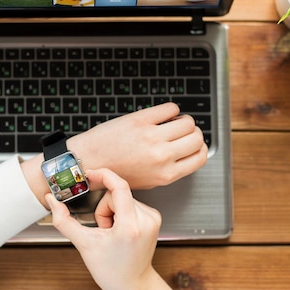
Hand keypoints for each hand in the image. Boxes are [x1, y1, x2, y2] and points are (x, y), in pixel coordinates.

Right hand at [46, 168, 192, 289]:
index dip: (103, 175)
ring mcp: (152, 218)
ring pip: (122, 197)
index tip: (90, 174)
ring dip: (112, 211)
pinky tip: (121, 231)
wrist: (132, 285)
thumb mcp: (83, 244)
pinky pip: (131, 202)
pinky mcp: (154, 217)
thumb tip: (51, 200)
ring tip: (112, 233)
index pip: (119, 186)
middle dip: (103, 208)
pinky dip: (121, 213)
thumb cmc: (111, 270)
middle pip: (116, 194)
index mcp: (130, 227)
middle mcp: (146, 220)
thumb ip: (63, 220)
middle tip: (103, 229)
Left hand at [69, 102, 206, 188]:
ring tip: (172, 122)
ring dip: (183, 119)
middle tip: (182, 132)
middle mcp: (162, 156)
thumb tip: (186, 154)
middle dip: (193, 133)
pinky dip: (170, 109)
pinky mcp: (141, 120)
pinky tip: (162, 114)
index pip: (201, 157)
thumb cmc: (115, 172)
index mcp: (166, 174)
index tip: (194, 144)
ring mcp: (152, 137)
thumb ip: (169, 169)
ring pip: (187, 121)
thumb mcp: (148, 181)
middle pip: (197, 137)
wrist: (89, 161)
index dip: (200, 148)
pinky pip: (170, 108)